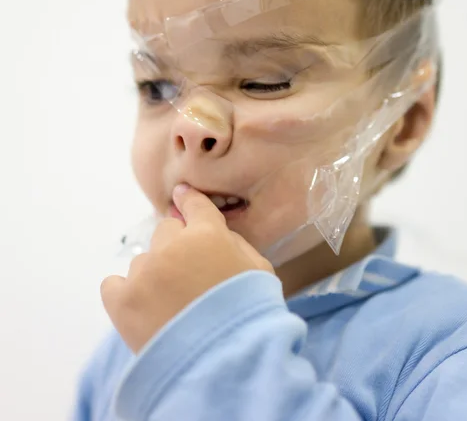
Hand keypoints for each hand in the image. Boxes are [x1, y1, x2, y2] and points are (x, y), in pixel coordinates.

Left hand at [101, 185, 274, 352]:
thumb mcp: (260, 271)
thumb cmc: (248, 314)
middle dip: (177, 246)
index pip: (194, 205)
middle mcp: (171, 246)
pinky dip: (126, 292)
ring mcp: (143, 273)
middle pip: (166, 230)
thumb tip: (218, 231)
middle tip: (189, 275)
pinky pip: (113, 284)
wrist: (221, 362)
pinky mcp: (120, 302)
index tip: (181, 195)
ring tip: (171, 303)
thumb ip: (237, 243)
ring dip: (155, 272)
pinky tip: (143, 307)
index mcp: (207, 235)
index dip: (189, 200)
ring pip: (143, 259)